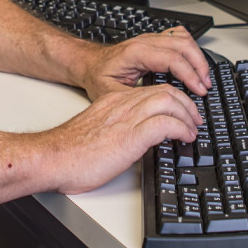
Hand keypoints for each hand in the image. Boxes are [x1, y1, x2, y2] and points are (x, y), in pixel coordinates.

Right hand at [43, 83, 201, 194]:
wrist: (52, 158)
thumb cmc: (71, 151)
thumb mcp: (100, 131)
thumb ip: (118, 127)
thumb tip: (138, 138)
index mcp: (115, 101)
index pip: (154, 90)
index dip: (175, 99)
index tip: (183, 114)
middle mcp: (123, 104)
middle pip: (166, 91)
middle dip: (187, 105)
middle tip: (195, 121)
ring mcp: (127, 118)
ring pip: (169, 101)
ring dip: (187, 115)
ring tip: (192, 130)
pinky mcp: (129, 137)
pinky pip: (165, 123)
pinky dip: (180, 129)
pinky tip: (184, 138)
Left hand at [78, 27, 211, 100]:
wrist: (88, 64)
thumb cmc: (98, 77)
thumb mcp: (111, 94)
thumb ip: (134, 99)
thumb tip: (157, 107)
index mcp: (136, 53)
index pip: (172, 59)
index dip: (189, 75)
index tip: (199, 90)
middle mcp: (145, 42)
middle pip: (182, 45)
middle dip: (199, 66)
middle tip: (205, 86)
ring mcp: (150, 39)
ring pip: (183, 39)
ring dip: (197, 57)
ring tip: (203, 78)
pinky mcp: (154, 41)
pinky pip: (178, 36)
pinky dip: (190, 48)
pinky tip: (194, 63)